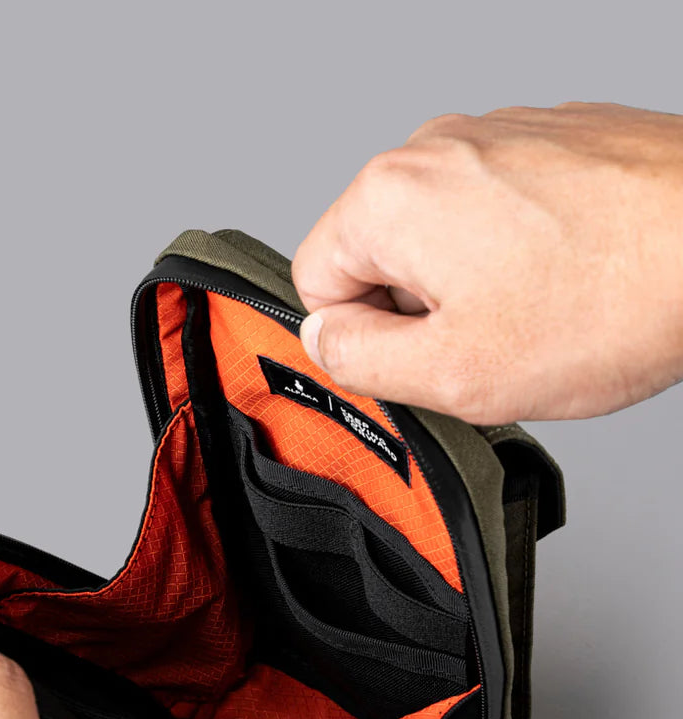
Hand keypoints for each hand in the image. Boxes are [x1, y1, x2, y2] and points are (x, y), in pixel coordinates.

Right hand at [292, 101, 682, 423]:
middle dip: (420, 309)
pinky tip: (572, 280)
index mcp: (390, 198)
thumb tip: (328, 338)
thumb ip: (359, 361)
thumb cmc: (611, 302)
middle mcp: (437, 147)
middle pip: (380, 254)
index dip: (360, 339)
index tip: (417, 358)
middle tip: (488, 343)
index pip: (316, 282)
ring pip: (445, 235)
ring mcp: (501, 135)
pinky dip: (524, 253)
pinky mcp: (556, 138)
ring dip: (475, 285)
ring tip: (541, 311)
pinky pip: (504, 211)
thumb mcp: (452, 374)